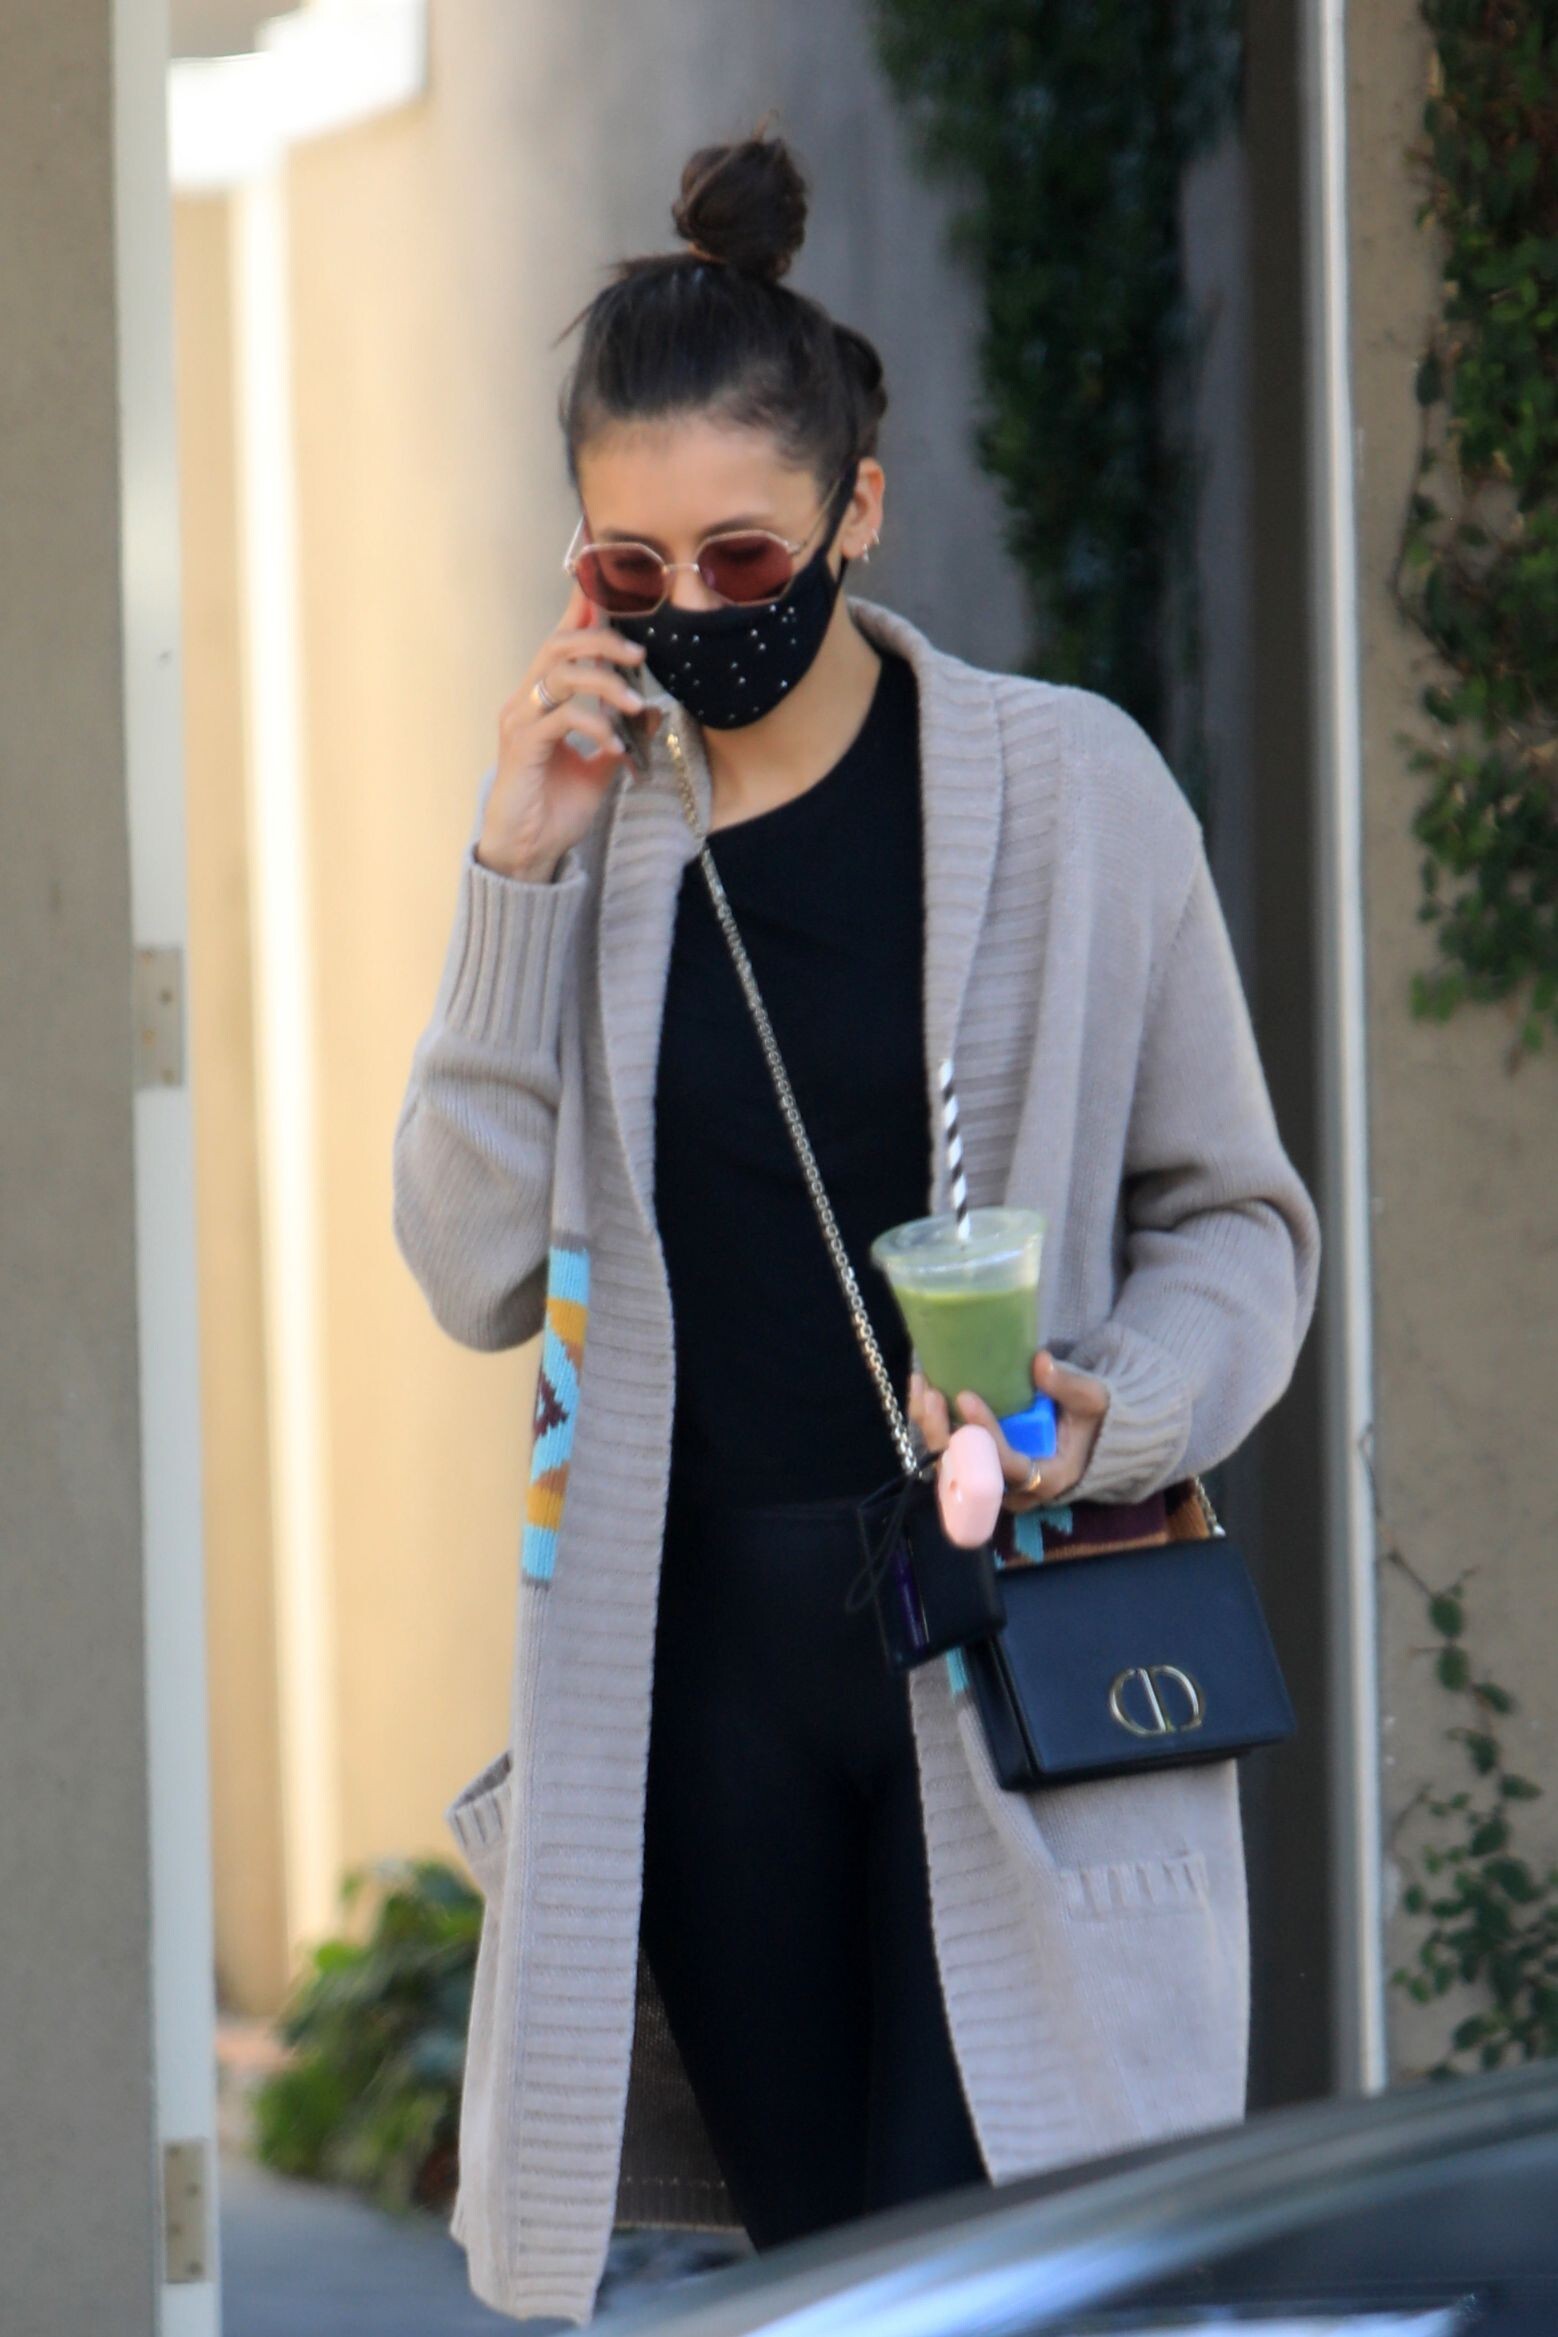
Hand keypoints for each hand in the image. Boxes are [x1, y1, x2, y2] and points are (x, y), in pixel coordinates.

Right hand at [477, 582, 663, 880]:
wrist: (529, 852)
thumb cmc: (556, 810)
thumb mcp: (599, 768)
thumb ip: (619, 736)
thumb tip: (651, 712)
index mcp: (542, 700)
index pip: (561, 643)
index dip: (580, 611)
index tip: (606, 586)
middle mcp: (526, 702)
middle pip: (559, 645)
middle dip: (601, 639)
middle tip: (639, 654)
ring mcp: (519, 722)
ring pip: (559, 674)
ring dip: (602, 681)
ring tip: (633, 703)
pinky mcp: (521, 747)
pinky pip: (560, 718)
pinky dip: (594, 725)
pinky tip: (615, 746)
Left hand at [907, 1349, 1110, 1512]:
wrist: (1090, 1438)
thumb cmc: (1093, 1421)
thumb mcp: (1091, 1401)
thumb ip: (1067, 1385)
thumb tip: (1040, 1361)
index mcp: (1045, 1478)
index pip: (1006, 1464)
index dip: (982, 1434)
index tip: (965, 1397)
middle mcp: (1013, 1490)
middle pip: (968, 1473)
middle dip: (944, 1434)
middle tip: (933, 1393)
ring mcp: (993, 1482)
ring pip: (950, 1464)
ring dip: (931, 1427)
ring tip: (922, 1385)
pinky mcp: (979, 1468)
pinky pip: (947, 1453)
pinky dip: (932, 1425)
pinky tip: (922, 1390)